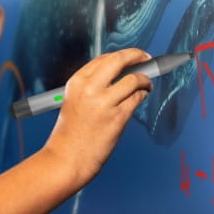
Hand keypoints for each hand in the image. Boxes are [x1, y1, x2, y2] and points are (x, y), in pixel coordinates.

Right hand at [44, 48, 151, 186]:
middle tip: (146, 57)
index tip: (131, 56)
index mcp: (76, 82)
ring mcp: (104, 102)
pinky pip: (137, 98)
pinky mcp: (117, 117)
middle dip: (136, 55)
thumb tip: (118, 74)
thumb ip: (92, 86)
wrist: (67, 158)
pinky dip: (142, 95)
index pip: (103, 58)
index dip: (121, 55)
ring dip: (144, 80)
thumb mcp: (74, 101)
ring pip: (133, 80)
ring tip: (146, 84)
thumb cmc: (70, 134)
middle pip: (119, 61)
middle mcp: (89, 88)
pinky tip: (141, 97)